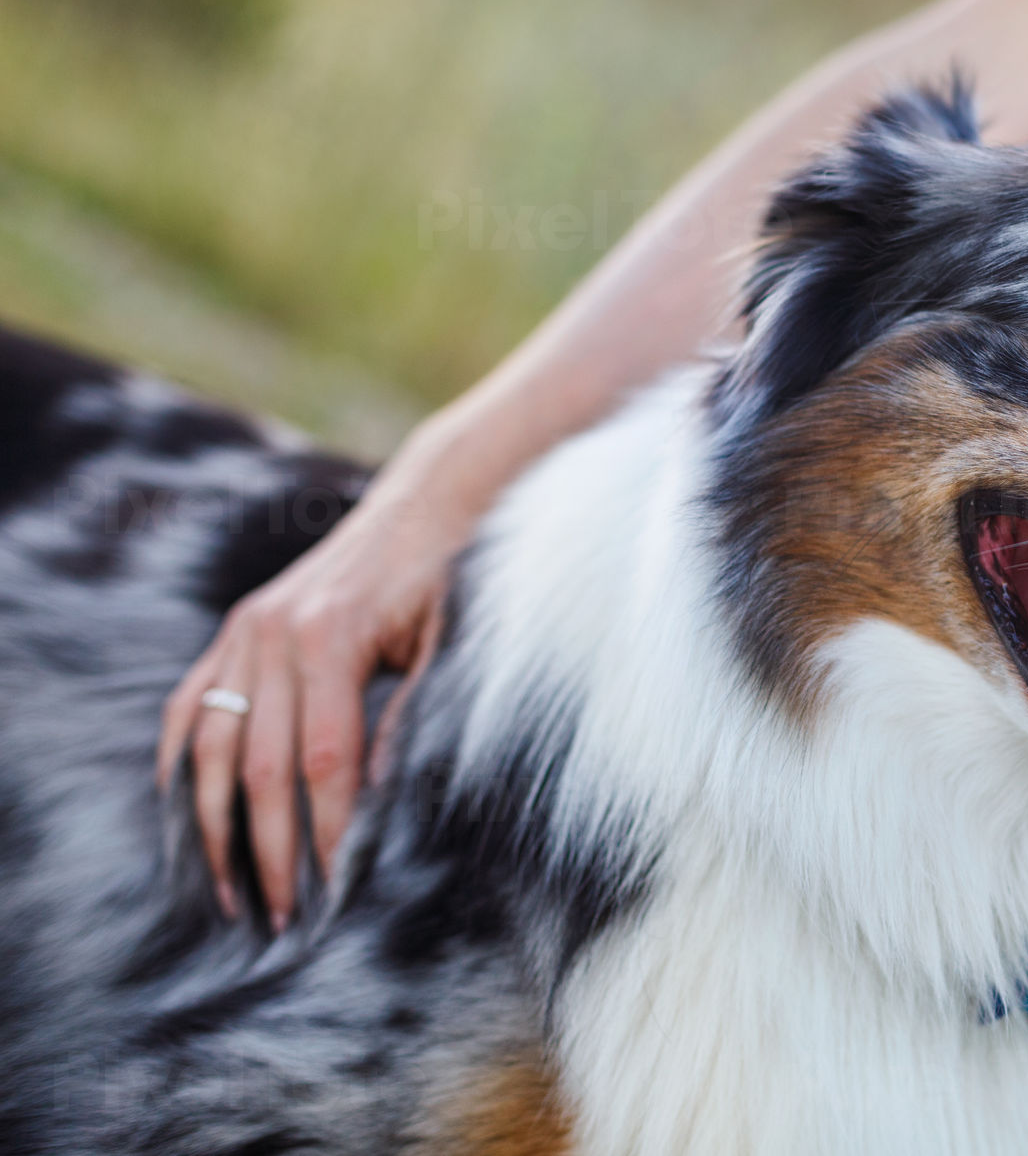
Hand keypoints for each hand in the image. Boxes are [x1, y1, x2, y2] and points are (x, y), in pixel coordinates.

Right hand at [158, 457, 475, 929]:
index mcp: (331, 638)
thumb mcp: (450, 643)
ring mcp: (244, 631)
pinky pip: (191, 707)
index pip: (323, 762)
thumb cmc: (451, 576)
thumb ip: (414, 715)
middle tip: (285, 917)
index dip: (329, 832)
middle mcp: (272, 634)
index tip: (338, 891)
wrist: (428, 502)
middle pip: (260, 767)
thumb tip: (387, 800)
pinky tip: (189, 817)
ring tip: (231, 892)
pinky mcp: (235, 630)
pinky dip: (184, 765)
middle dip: (271, 850)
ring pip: (212, 747)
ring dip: (215, 827)